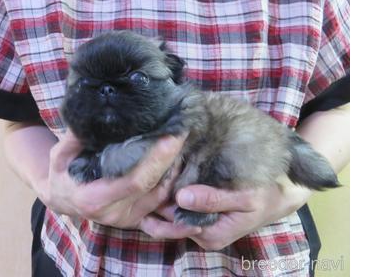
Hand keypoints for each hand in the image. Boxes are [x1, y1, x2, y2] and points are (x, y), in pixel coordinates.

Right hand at [35, 131, 200, 237]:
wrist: (61, 200)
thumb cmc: (61, 175)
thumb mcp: (59, 155)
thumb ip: (74, 137)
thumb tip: (90, 113)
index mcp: (94, 199)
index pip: (135, 180)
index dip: (156, 160)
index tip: (171, 136)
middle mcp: (114, 214)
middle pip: (154, 188)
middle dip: (172, 160)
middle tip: (183, 132)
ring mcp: (127, 220)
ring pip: (162, 198)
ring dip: (176, 172)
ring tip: (183, 144)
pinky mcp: (136, 220)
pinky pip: (163, 212)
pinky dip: (175, 192)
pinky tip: (187, 176)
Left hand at [150, 180, 311, 249]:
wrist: (279, 196)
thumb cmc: (264, 196)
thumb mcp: (243, 197)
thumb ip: (213, 199)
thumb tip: (182, 198)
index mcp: (211, 234)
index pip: (175, 222)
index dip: (159, 205)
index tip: (145, 187)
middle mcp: (202, 235)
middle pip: (170, 220)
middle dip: (153, 203)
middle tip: (135, 184)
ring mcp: (201, 227)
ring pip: (173, 213)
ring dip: (160, 198)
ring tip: (141, 180)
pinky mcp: (202, 217)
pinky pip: (181, 208)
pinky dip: (171, 195)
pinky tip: (160, 179)